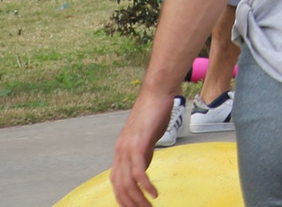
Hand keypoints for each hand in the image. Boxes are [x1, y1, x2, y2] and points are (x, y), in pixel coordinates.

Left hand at [111, 89, 172, 206]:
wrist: (157, 94)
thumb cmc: (154, 112)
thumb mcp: (146, 138)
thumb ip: (143, 153)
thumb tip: (142, 169)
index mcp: (120, 152)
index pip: (116, 182)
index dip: (123, 198)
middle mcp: (120, 152)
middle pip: (119, 186)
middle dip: (130, 203)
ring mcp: (128, 149)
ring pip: (128, 182)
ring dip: (138, 199)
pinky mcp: (139, 145)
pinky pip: (138, 171)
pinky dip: (145, 185)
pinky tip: (154, 193)